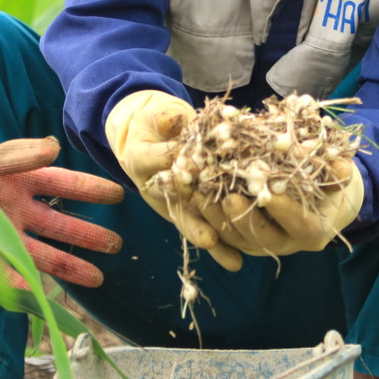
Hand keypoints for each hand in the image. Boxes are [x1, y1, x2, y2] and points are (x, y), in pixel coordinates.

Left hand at [0, 138, 124, 287]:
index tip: (118, 195)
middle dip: (87, 235)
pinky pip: (7, 273)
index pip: (61, 185)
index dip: (89, 190)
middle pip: (59, 224)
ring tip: (97, 279)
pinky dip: (23, 285)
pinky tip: (41, 294)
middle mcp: (14, 209)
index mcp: (17, 179)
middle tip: (117, 245)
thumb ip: (11, 156)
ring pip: (42, 253)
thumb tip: (54, 148)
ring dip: (68, 266)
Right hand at [105, 90, 242, 270]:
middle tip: (209, 240)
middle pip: (176, 206)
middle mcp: (159, 186)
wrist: (154, 133)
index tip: (184, 170)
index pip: (154, 160)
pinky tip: (236, 262)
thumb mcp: (157, 115)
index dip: (168, 163)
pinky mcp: (195, 206)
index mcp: (142, 159)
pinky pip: (209, 224)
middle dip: (194, 223)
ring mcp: (179, 199)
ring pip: (194, 222)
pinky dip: (222, 245)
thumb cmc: (157, 122)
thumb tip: (174, 119)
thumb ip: (165, 118)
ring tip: (230, 259)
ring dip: (212, 240)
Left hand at [200, 157, 364, 255]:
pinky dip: (203, 214)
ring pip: (234, 237)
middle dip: (243, 217)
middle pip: (261, 237)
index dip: (284, 210)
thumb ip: (339, 173)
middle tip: (228, 196)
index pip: (298, 224)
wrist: (318, 197)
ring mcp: (260, 243)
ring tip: (201, 190)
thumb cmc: (328, 180)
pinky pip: (218, 232)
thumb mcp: (338, 174)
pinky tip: (191, 191)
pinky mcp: (239, 238)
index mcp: (312, 231)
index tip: (269, 192)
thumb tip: (341, 167)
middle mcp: (284, 242)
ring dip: (216, 216)